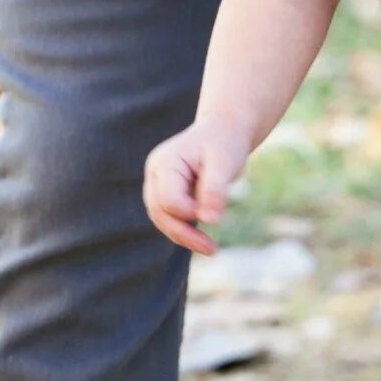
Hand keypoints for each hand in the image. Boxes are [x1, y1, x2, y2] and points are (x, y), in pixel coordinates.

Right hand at [143, 115, 252, 255]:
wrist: (224, 130)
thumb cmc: (225, 143)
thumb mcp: (225, 162)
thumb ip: (215, 189)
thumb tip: (210, 220)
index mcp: (165, 162)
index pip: (168, 199)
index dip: (190, 211)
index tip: (215, 210)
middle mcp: (155, 174)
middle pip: (159, 213)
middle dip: (184, 234)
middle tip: (213, 249)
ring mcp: (158, 184)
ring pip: (162, 220)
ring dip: (185, 236)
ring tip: (211, 249)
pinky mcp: (167, 194)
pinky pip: (171, 219)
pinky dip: (186, 231)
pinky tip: (205, 241)